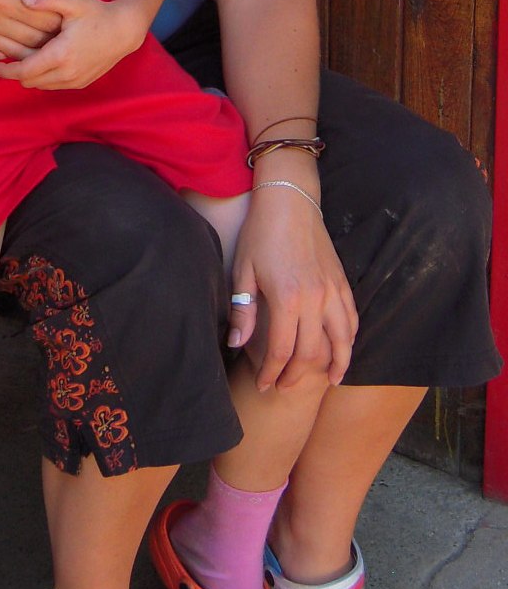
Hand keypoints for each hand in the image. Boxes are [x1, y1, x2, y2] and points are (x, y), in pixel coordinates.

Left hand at [0, 0, 141, 87]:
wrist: (125, 30)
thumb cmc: (98, 13)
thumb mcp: (73, 1)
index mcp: (60, 55)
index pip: (23, 71)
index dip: (5, 70)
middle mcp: (67, 73)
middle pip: (29, 81)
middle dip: (14, 73)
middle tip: (0, 60)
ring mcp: (75, 81)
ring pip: (40, 85)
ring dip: (28, 76)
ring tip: (18, 60)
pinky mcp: (81, 83)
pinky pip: (54, 85)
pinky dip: (43, 77)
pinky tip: (38, 62)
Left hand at [231, 186, 357, 389]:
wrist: (290, 201)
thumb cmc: (261, 235)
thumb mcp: (243, 271)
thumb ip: (242, 312)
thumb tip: (236, 345)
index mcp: (287, 298)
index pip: (282, 351)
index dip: (272, 373)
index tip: (263, 385)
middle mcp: (315, 298)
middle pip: (312, 353)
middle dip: (297, 376)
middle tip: (284, 387)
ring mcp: (333, 290)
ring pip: (342, 340)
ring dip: (337, 364)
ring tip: (329, 381)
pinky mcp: (342, 281)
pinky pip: (352, 318)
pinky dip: (349, 339)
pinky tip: (343, 349)